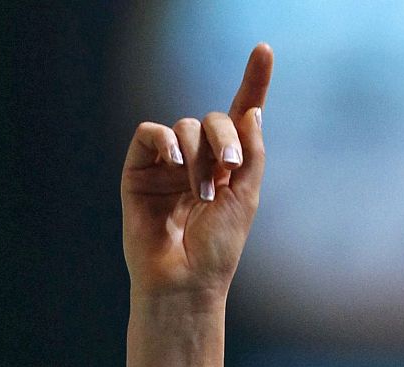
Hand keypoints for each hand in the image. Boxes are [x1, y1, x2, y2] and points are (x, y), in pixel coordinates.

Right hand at [121, 43, 272, 298]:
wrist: (185, 278)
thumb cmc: (218, 247)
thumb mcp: (246, 196)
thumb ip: (252, 152)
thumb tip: (251, 110)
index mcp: (229, 166)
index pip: (240, 115)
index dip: (252, 82)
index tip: (264, 49)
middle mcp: (199, 159)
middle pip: (213, 120)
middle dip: (225, 137)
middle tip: (232, 167)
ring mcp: (168, 163)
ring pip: (185, 127)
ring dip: (199, 156)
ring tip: (201, 194)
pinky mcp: (139, 169)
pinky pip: (151, 133)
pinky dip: (165, 142)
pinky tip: (174, 163)